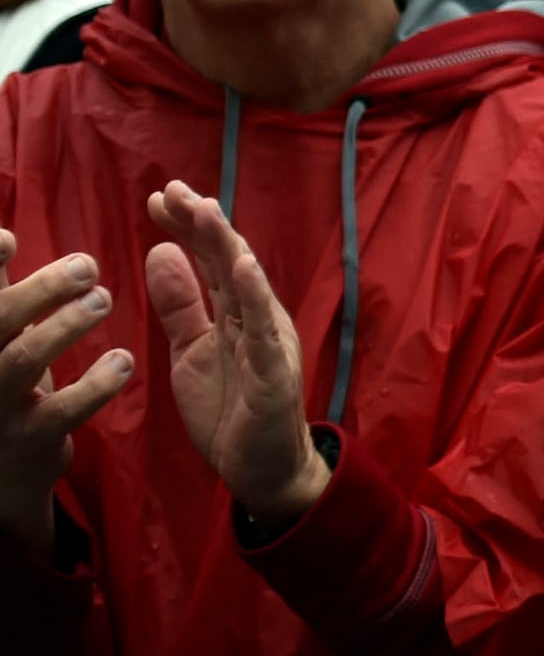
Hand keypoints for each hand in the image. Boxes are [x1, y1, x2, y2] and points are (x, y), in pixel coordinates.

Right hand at [0, 232, 135, 554]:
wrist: (1, 474)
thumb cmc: (2, 383)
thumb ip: (1, 290)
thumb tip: (5, 233)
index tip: (9, 236)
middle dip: (39, 290)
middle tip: (87, 265)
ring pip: (22, 361)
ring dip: (65, 326)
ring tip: (103, 300)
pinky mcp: (31, 438)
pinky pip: (63, 410)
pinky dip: (96, 384)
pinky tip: (124, 360)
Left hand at [142, 185, 328, 531]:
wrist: (262, 467)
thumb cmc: (231, 408)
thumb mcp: (190, 352)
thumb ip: (180, 306)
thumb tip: (160, 252)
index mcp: (235, 312)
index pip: (208, 260)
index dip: (186, 228)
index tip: (158, 198)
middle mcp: (255, 316)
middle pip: (227, 260)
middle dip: (202, 223)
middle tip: (176, 189)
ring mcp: (267, 339)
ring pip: (246, 283)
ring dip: (226, 245)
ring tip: (205, 211)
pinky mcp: (273, 368)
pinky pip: (262, 327)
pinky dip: (255, 293)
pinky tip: (241, 264)